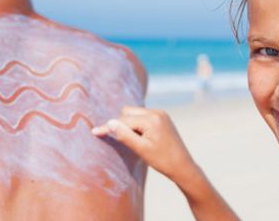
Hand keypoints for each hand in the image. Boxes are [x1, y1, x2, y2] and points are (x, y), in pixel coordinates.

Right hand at [92, 106, 238, 219]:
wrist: (183, 166)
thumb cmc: (162, 160)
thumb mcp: (140, 149)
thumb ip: (124, 135)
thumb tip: (109, 123)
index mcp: (152, 119)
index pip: (124, 120)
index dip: (110, 127)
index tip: (95, 132)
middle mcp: (157, 112)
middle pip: (128, 112)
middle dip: (122, 124)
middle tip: (124, 141)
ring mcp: (161, 114)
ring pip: (135, 113)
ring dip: (129, 124)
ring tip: (136, 142)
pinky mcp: (163, 118)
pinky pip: (143, 116)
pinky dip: (138, 125)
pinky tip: (141, 138)